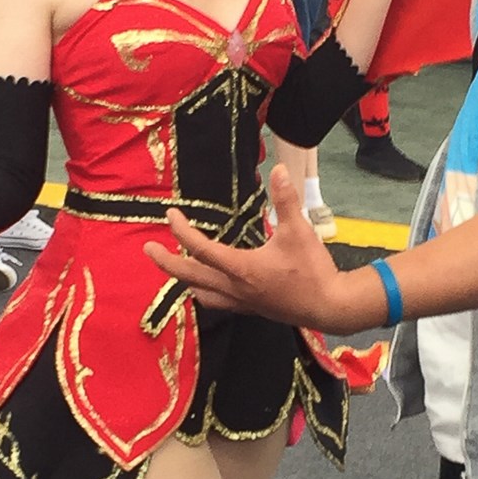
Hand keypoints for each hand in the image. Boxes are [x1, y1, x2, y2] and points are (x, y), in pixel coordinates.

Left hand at [144, 165, 374, 333]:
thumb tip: (278, 170)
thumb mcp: (299, 231)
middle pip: (189, 276)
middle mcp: (235, 288)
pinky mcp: (251, 308)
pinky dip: (204, 291)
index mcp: (241, 268)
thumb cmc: (313, 270)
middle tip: (148, 248)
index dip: (181, 231)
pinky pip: (217, 302)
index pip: (200, 249)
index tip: (171, 214)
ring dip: (185, 279)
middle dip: (165, 262)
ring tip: (175, 267)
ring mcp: (242, 301)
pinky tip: (206, 285)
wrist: (330, 306)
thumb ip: (286, 200)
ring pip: (201, 293)